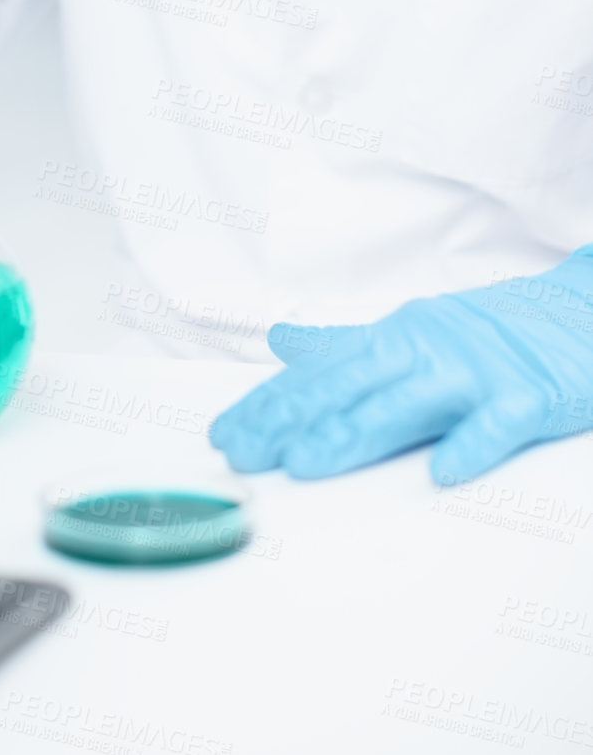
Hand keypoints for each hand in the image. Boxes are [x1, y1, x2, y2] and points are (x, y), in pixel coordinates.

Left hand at [210, 248, 592, 484]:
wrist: (576, 315)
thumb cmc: (488, 334)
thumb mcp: (409, 333)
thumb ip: (345, 346)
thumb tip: (282, 343)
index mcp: (394, 339)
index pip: (321, 376)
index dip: (271, 405)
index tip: (227, 433)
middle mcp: (426, 349)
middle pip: (351, 387)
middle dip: (293, 419)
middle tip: (247, 450)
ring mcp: (476, 371)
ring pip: (408, 403)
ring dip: (355, 431)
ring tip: (308, 460)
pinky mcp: (528, 396)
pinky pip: (498, 423)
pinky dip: (471, 444)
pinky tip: (442, 470)